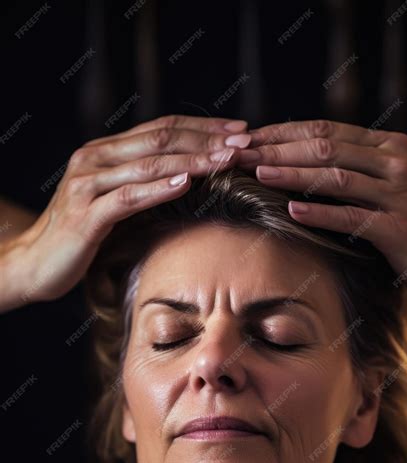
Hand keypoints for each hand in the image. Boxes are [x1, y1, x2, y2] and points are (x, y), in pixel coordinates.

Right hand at [1, 114, 250, 311]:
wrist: (35, 262)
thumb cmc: (80, 234)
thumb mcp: (113, 202)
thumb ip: (141, 184)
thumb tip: (188, 179)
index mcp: (105, 151)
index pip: (162, 128)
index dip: (202, 127)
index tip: (240, 130)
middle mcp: (95, 159)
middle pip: (160, 139)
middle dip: (206, 140)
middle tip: (243, 142)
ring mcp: (88, 184)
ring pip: (147, 164)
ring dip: (191, 161)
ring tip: (225, 159)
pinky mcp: (85, 214)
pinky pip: (127, 198)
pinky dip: (157, 189)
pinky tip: (185, 184)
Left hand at [237, 119, 406, 307]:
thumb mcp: (392, 186)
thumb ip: (358, 171)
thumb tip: (303, 164)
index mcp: (389, 146)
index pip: (326, 129)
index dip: (283, 132)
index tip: (248, 138)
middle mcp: (395, 162)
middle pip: (325, 147)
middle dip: (277, 149)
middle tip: (239, 154)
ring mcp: (399, 194)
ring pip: (336, 176)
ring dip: (292, 174)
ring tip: (257, 174)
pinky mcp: (398, 228)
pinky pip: (352, 217)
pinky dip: (320, 212)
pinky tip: (291, 211)